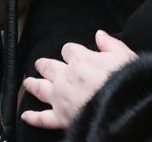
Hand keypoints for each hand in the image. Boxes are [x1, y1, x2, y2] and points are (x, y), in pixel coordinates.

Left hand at [21, 30, 136, 128]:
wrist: (122, 107)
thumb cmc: (126, 81)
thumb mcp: (124, 55)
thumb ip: (110, 44)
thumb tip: (100, 34)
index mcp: (82, 59)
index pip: (69, 50)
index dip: (71, 51)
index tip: (73, 53)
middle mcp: (66, 76)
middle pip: (50, 66)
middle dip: (45, 64)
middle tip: (40, 64)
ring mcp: (61, 97)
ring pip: (41, 88)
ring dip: (33, 84)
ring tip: (28, 82)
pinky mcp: (60, 117)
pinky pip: (42, 118)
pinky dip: (33, 117)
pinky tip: (25, 115)